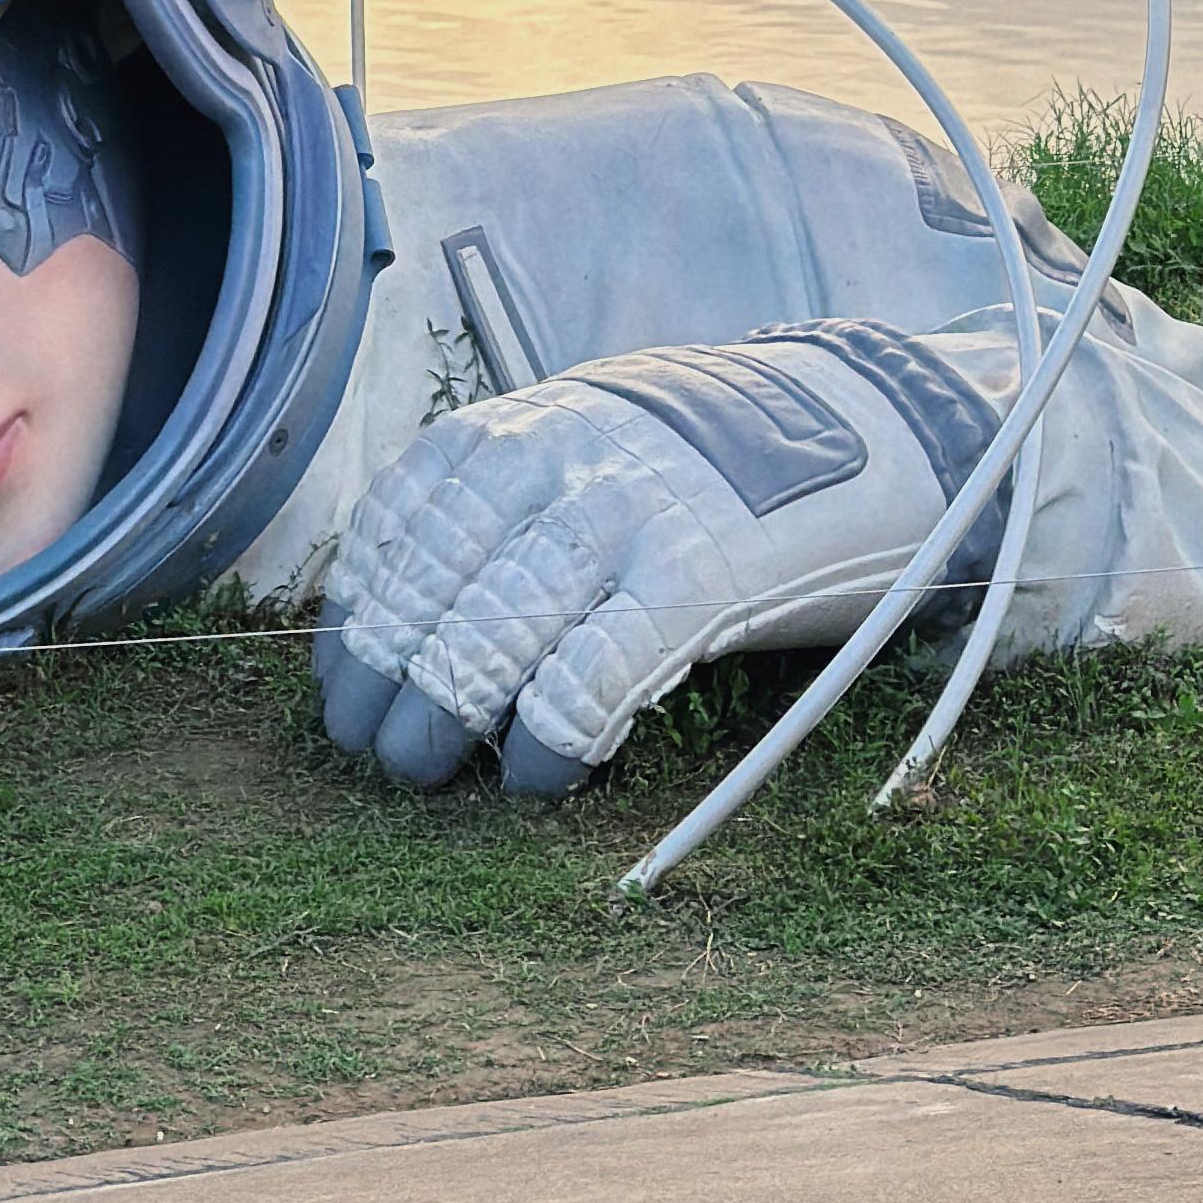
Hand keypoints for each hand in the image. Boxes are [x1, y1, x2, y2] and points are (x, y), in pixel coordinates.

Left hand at [314, 327, 994, 798]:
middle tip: (372, 749)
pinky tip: (534, 778)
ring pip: (493, 630)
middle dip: (388, 677)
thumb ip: (508, 501)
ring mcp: (627, 516)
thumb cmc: (705, 459)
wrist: (861, 424)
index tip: (341, 680)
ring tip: (425, 772)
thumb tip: (412, 614)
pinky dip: (547, 740)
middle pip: (435, 583)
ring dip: (445, 716)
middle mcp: (560, 459)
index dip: (359, 611)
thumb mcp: (590, 439)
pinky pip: (589, 677)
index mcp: (524, 424)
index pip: (401, 520)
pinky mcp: (696, 580)